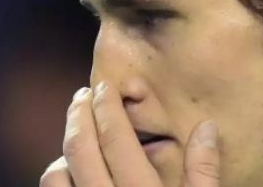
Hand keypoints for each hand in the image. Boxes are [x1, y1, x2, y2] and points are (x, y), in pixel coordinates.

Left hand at [40, 82, 220, 186]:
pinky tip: (72, 168)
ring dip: (65, 148)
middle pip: (79, 148)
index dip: (107, 107)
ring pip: (56, 174)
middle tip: (84, 95)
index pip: (115, 138)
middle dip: (79, 114)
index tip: (106, 87)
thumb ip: (204, 172)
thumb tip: (206, 127)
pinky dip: (59, 175)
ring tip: (78, 133)